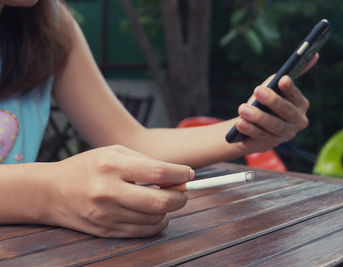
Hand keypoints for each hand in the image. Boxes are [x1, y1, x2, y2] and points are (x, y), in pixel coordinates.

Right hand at [46, 145, 193, 237]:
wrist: (51, 191)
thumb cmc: (87, 167)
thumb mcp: (113, 152)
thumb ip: (145, 162)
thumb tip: (176, 175)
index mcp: (112, 165)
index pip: (157, 172)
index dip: (179, 174)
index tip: (188, 174)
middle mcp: (109, 191)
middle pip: (159, 201)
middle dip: (180, 197)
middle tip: (182, 192)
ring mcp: (106, 214)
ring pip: (154, 218)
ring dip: (168, 210)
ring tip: (165, 200)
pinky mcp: (106, 230)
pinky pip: (142, 231)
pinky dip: (156, 223)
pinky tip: (156, 214)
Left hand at [234, 54, 317, 152]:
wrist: (254, 125)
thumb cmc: (267, 102)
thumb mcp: (277, 87)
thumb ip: (294, 73)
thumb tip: (314, 53)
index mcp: (301, 106)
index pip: (296, 97)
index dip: (290, 89)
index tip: (282, 79)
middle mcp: (296, 123)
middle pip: (285, 113)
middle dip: (272, 101)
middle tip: (257, 90)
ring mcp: (283, 136)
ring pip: (272, 126)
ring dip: (257, 117)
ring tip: (242, 108)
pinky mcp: (268, 144)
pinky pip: (259, 138)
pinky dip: (249, 130)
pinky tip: (240, 123)